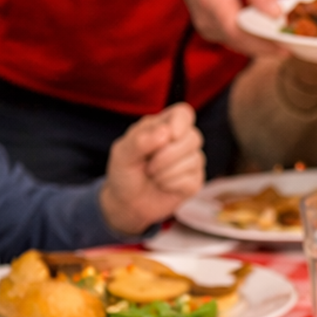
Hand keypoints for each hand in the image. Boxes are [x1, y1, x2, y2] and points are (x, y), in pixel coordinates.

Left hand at [100, 102, 204, 235]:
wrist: (126, 203)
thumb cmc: (125, 172)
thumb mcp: (122, 155)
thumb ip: (139, 141)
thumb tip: (165, 133)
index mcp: (163, 125)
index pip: (183, 114)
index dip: (180, 123)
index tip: (170, 136)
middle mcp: (181, 140)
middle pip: (193, 138)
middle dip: (168, 155)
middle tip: (148, 166)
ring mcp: (191, 160)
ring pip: (194, 160)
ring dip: (166, 172)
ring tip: (152, 176)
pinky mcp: (195, 180)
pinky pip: (192, 180)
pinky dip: (172, 185)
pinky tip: (163, 186)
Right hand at [178, 0, 284, 56]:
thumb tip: (276, 13)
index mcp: (211, 1)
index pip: (237, 31)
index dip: (262, 43)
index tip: (287, 47)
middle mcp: (207, 22)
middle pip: (242, 43)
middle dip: (270, 46)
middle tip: (299, 44)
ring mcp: (209, 30)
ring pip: (242, 44)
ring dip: (265, 44)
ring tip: (292, 38)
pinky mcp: (215, 33)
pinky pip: (239, 40)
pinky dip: (257, 38)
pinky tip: (275, 32)